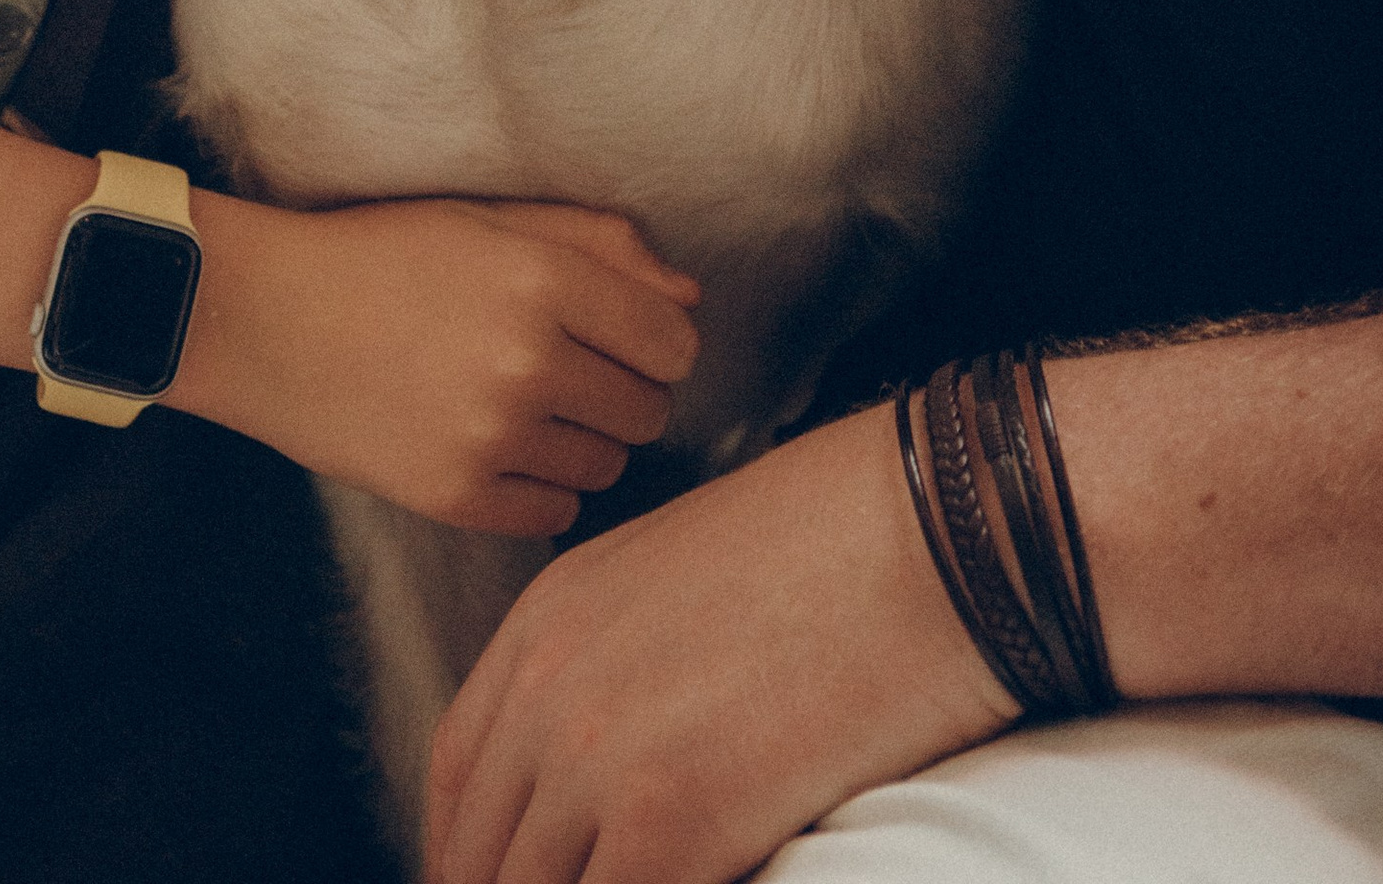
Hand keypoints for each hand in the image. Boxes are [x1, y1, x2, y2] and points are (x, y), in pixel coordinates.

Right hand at [179, 193, 698, 536]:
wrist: (268, 320)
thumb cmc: (383, 256)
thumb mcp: (491, 221)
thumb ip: (600, 244)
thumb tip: (689, 295)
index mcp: (543, 279)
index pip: (673, 341)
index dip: (657, 340)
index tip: (623, 337)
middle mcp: (527, 361)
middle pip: (648, 410)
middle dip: (622, 391)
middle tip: (563, 369)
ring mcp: (491, 438)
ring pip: (606, 466)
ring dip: (580, 440)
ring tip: (518, 403)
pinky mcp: (455, 498)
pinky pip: (554, 514)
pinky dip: (538, 487)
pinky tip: (493, 446)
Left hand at [423, 409, 1014, 883]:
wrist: (926, 533)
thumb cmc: (837, 544)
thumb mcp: (679, 579)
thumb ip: (614, 665)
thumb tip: (602, 774)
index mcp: (549, 619)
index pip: (456, 776)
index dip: (466, 852)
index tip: (491, 881)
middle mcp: (551, 688)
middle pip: (478, 852)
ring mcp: (598, 760)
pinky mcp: (667, 823)